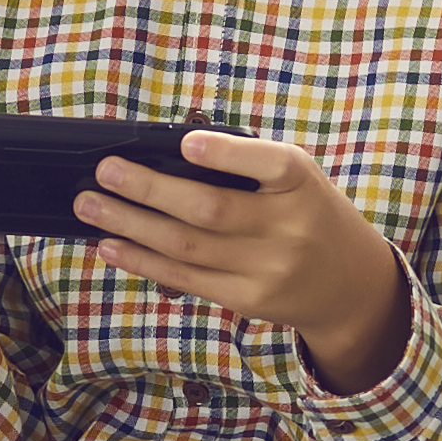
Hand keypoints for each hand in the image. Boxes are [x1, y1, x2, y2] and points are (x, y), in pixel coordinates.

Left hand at [80, 128, 408, 388]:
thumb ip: (246, 163)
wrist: (351, 284)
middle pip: (210, 210)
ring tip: (90, 206)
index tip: (187, 142)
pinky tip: (111, 245)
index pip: (269, 164)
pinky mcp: (248, 298)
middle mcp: (288, 227)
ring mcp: (267, 268)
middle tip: (104, 171)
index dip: (227, 153)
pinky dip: (143, 260)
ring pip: (187, 247)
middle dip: (149, 189)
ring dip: (131, 225)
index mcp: (301, 182)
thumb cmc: (309, 212)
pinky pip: (186, 278)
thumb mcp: (297, 178)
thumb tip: (163, 154)